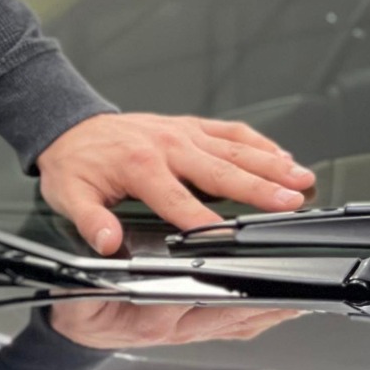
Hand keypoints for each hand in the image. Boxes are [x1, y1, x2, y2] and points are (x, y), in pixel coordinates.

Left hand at [37, 113, 313, 254]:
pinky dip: (258, 142)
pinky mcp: (190, 125)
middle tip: (291, 202)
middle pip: (221, 172)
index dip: (204, 222)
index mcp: (140, 167)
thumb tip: (107, 243)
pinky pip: (230, 131)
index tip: (229, 237)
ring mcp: (182, 133)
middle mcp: (168, 146)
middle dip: (259, 188)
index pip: (179, 202)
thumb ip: (90, 221)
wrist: (70, 127)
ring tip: (301, 179)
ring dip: (271, 164)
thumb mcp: (68, 197)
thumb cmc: (74, 164)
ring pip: (234, 149)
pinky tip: (281, 154)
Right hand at [49, 299, 303, 348]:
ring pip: (238, 324)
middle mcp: (175, 329)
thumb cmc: (81, 312)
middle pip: (229, 318)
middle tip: (293, 293)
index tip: (244, 282)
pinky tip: (278, 307)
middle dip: (264, 307)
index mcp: (149, 321)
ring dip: (270, 315)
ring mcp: (187, 331)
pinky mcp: (194, 329)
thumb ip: (92, 284)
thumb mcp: (76, 297)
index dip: (222, 293)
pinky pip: (234, 327)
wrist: (78, 334)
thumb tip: (110, 256)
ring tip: (298, 300)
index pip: (190, 303)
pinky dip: (260, 317)